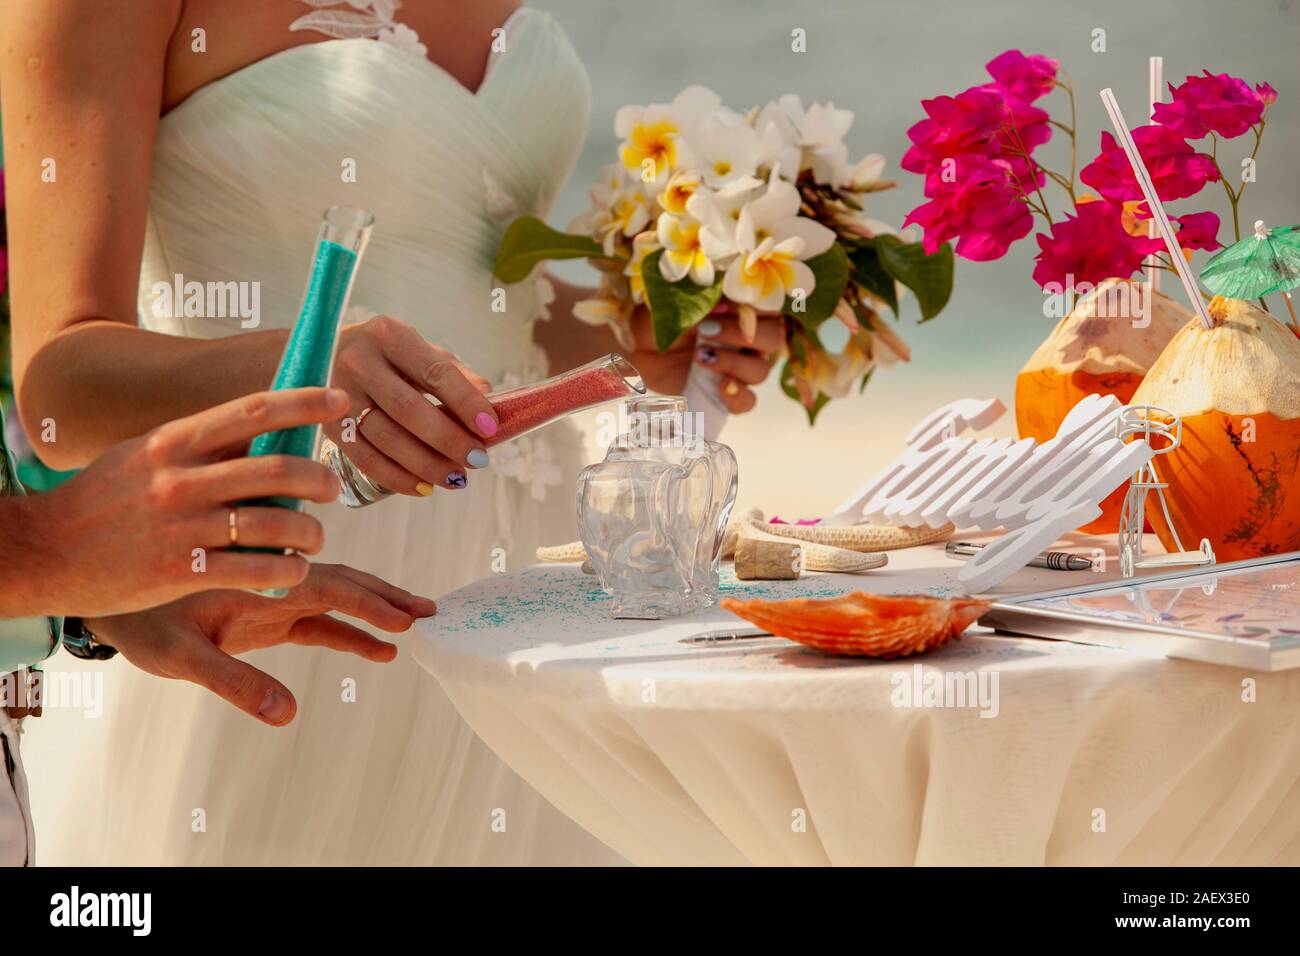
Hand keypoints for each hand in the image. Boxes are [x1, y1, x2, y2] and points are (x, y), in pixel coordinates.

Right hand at [25, 388, 347, 617]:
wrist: (43, 550)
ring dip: (310, 532)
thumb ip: (202, 445)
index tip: (338, 400)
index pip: (252, 411)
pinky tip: (293, 569)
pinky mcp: (180, 571)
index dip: (303, 404)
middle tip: (331, 488)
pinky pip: (255, 569)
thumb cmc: (105, 499)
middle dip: (319, 479)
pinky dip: (287, 570)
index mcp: (174, 442)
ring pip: (275, 524)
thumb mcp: (146, 455)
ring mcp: (181, 526)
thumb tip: (269, 432)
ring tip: (314, 538)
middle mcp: (180, 479)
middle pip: (276, 470)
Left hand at [87, 563, 434, 725]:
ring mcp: (272, 594)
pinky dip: (348, 630)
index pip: (326, 586)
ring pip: (335, 596)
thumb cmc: (140, 621)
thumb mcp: (181, 657)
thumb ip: (233, 683)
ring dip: (374, 609)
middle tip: (432, 612)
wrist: (108, 597)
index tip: (406, 617)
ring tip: (416, 624)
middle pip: (343, 583)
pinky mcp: (266, 612)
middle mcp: (273, 579)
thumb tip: (286, 714)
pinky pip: (317, 618)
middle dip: (387, 597)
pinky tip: (376, 649)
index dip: (369, 602)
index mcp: (259, 577)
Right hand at [327, 315, 498, 495]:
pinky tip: (424, 487)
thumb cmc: (386, 355)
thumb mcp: (418, 350)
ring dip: (427, 464)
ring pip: (387, 439)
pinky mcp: (328, 425)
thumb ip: (452, 371)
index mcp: (388, 334)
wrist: (323, 356)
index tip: (490, 427)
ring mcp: (338, 395)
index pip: (434, 372)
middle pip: (409, 410)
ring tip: (456, 478)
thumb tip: (488, 396)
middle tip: (478, 459)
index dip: (465, 402)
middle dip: (449, 440)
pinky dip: (398, 478)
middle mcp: (358, 361)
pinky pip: (366, 459)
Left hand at [629, 304, 784, 413]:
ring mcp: (741, 368)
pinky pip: (747, 401)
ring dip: (733, 363)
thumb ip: (699, 299)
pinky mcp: (728, 395)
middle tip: (706, 331)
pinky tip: (721, 387)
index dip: (752, 305)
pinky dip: (737, 396)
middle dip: (740, 333)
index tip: (721, 305)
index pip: (768, 303)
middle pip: (772, 337)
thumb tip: (721, 303)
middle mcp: (750, 338)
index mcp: (743, 309)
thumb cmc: (660, 319)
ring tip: (700, 357)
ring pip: (760, 370)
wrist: (640, 351)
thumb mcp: (673, 302)